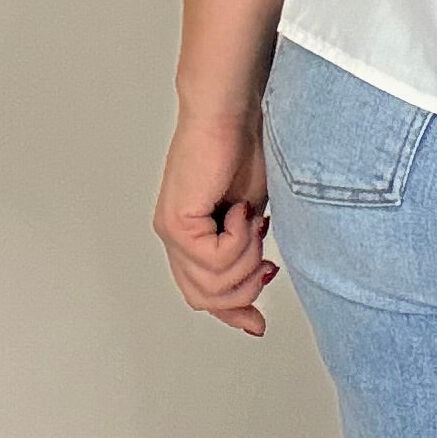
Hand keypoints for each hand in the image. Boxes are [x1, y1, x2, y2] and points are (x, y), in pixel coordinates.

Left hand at [154, 106, 280, 338]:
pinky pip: (214, 260)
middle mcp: (174, 238)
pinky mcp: (176, 222)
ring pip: (212, 285)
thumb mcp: (254, 218)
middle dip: (245, 288)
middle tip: (265, 258)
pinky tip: (243, 210)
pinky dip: (240, 240)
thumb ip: (249, 252)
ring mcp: (171, 231)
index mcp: (190, 238)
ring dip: (246, 260)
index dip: (231, 313)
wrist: (233, 114)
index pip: (201, 296)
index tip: (258, 323)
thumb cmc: (245, 150)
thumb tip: (261, 281)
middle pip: (204, 299)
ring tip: (253, 224)